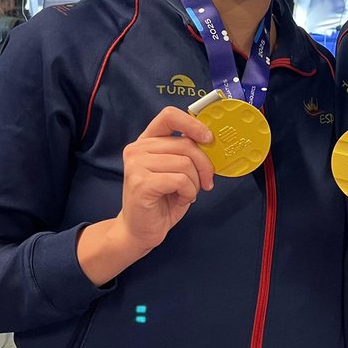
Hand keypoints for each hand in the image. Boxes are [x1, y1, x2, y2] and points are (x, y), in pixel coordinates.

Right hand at [78, 107, 214, 284]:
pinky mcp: (141, 182)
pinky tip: (180, 199)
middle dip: (204, 165)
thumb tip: (210, 141)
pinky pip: (180, 180)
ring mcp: (136, 165)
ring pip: (185, 163)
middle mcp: (138, 149)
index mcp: (147, 141)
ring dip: (195, 183)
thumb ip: (186, 153)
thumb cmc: (162, 200)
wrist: (139, 230)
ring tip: (186, 193)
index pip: (169, 116)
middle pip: (186, 144)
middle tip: (206, 182)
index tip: (209, 139)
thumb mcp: (177, 170)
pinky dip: (188, 192)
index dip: (193, 124)